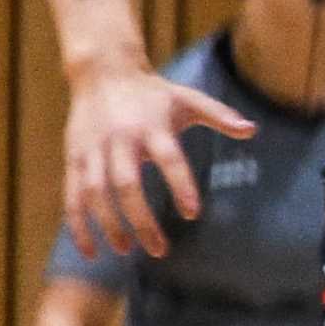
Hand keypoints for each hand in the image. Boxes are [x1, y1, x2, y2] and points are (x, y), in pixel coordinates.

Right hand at [63, 65, 251, 257]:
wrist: (102, 73)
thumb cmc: (152, 93)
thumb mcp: (187, 98)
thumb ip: (219, 115)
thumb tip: (252, 130)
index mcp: (151, 127)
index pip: (169, 158)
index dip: (181, 185)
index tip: (193, 213)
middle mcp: (119, 140)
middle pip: (126, 184)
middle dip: (140, 219)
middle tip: (159, 251)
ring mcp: (92, 151)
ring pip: (95, 193)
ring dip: (109, 225)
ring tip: (127, 252)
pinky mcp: (74, 159)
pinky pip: (72, 195)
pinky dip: (78, 225)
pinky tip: (90, 252)